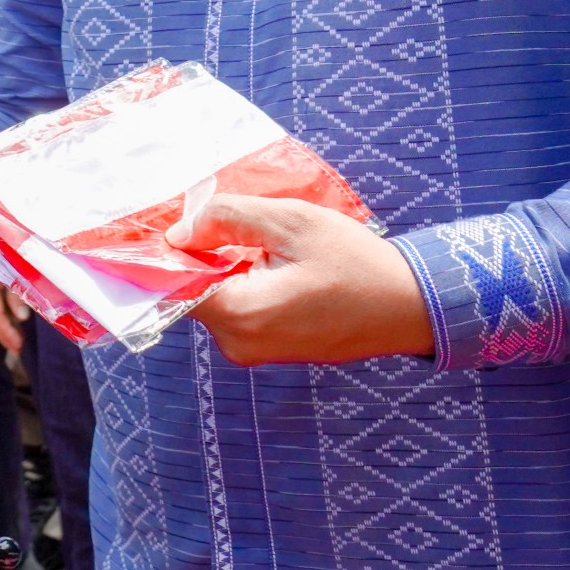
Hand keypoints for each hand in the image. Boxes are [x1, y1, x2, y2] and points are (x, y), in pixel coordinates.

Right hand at [0, 259, 24, 355]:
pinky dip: (1, 312)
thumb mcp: (14, 266)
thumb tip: (22, 318)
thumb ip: (17, 292)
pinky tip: (12, 316)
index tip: (19, 348)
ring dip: (2, 325)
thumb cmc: (3, 239)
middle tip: (18, 350)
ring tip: (16, 338)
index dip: (6, 334)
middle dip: (3, 334)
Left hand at [172, 194, 435, 364]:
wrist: (411, 306)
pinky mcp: (270, 349)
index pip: (171, 284)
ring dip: (225, 267)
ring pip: (215, 298)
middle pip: (192, 291)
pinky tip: (271, 261)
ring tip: (262, 241)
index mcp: (240, 314)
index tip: (158, 226)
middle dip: (200, 254)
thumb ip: (228, 218)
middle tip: (223, 220)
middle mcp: (239, 343)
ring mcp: (255, 351)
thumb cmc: (357, 262)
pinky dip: (243, 283)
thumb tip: (180, 232)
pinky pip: (239, 310)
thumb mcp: (292, 222)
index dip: (162, 253)